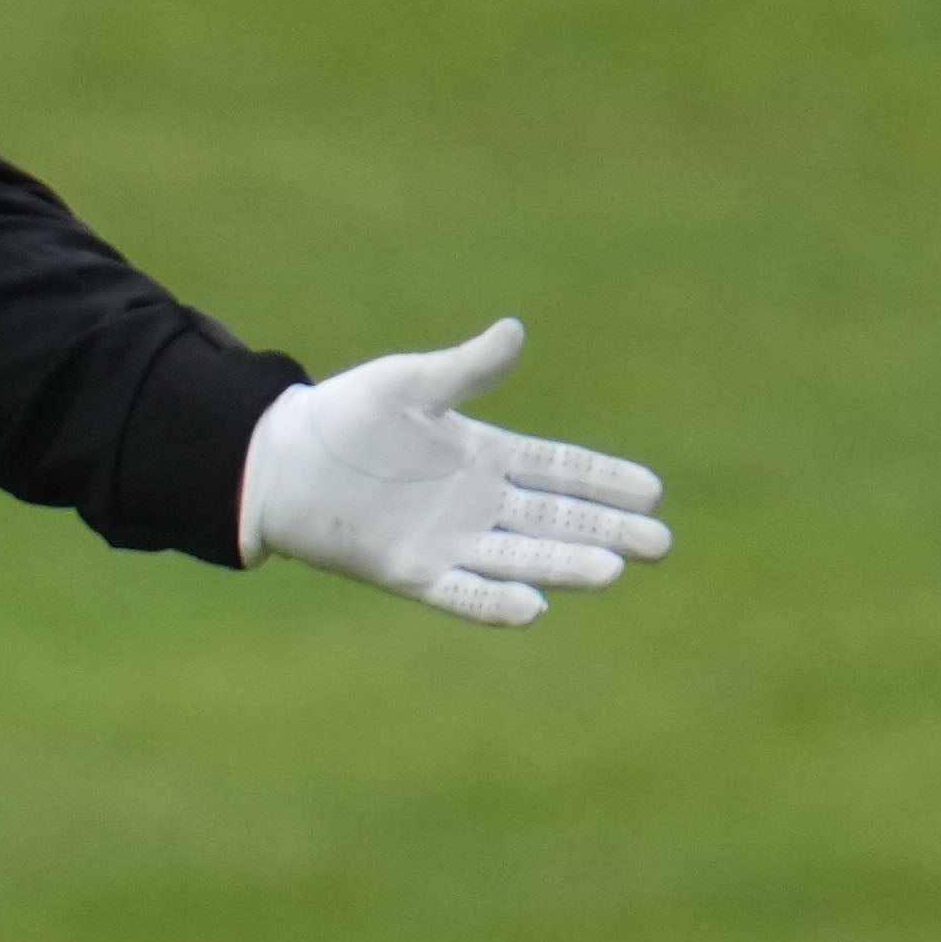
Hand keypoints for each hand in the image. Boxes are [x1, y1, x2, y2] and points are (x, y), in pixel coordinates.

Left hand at [236, 318, 670, 626]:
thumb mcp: (410, 385)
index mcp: (484, 456)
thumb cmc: (346, 415)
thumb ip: (466, 370)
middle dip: (605, 531)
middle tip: (660, 544)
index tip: (652, 491)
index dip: (604, 480)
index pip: (559, 470)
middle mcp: (475, 504)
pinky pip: (459, 592)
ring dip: (563, 566)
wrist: (280, 461)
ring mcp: (445, 540)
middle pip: (554, 521)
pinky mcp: (408, 571)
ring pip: (519, 558)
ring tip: (612, 571)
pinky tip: (532, 610)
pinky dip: (492, 602)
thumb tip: (515, 331)